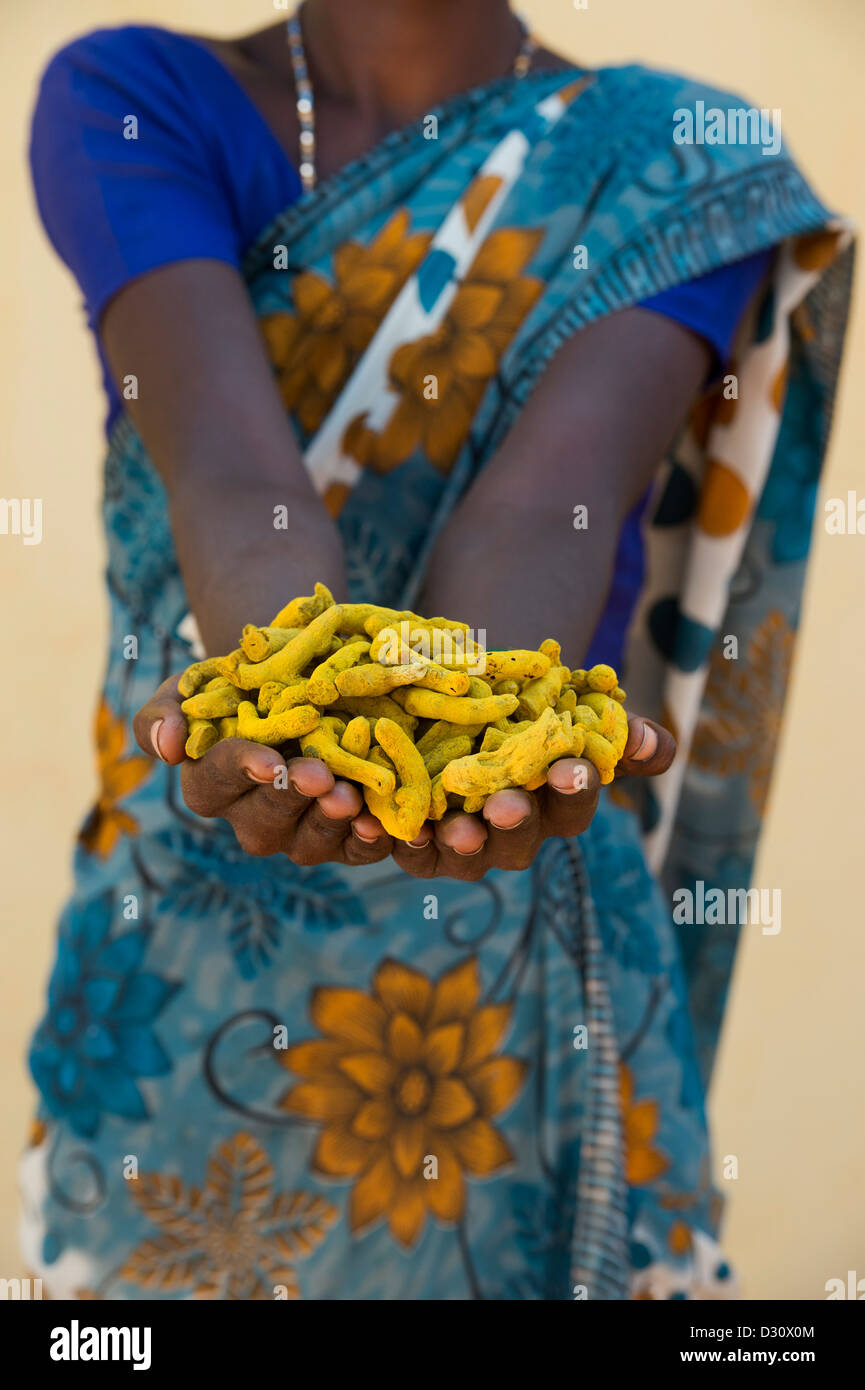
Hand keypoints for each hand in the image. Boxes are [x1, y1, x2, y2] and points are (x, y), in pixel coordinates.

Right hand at [133, 676, 394, 865]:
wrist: (300, 687)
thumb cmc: (237, 688)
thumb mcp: (193, 687)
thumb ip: (163, 713)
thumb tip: (168, 746)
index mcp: (212, 787)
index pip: (218, 784)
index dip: (242, 770)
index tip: (267, 759)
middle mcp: (252, 818)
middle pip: (266, 819)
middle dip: (292, 796)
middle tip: (317, 775)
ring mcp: (298, 834)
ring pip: (309, 842)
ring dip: (329, 822)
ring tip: (347, 797)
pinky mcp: (342, 840)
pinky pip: (353, 853)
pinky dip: (367, 843)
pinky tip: (377, 824)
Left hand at [389, 715, 675, 881]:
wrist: (450, 706)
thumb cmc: (521, 713)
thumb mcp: (564, 709)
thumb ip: (611, 730)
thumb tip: (657, 745)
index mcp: (551, 805)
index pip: (571, 804)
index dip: (573, 789)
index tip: (574, 767)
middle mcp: (506, 835)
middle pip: (515, 841)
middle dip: (512, 824)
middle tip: (507, 805)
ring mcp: (456, 844)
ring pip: (457, 856)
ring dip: (455, 844)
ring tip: (451, 828)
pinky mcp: (407, 841)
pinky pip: (397, 848)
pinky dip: (385, 838)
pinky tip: (378, 824)